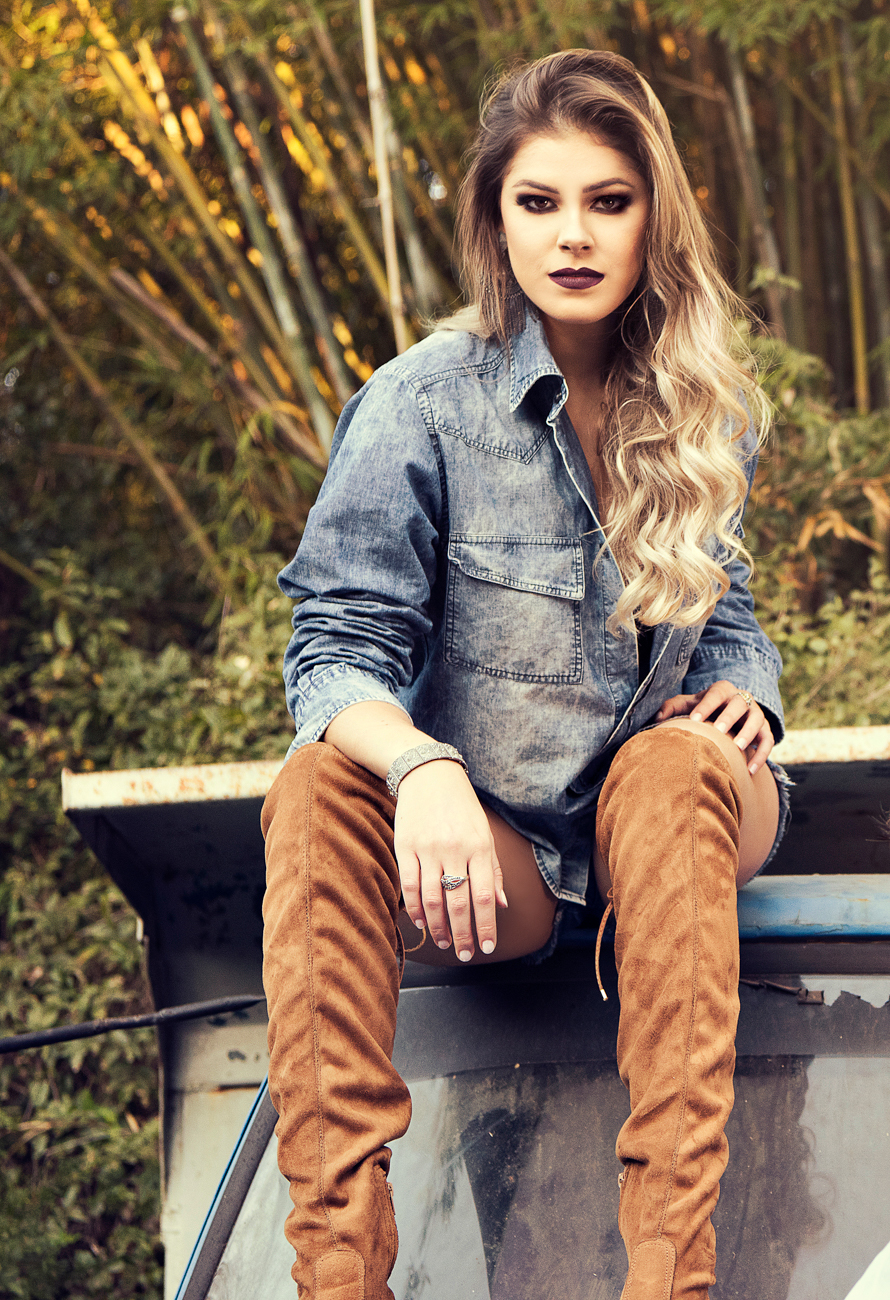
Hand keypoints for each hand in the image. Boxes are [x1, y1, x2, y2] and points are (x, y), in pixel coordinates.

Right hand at [393, 760, 507, 961]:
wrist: (429, 774)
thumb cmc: (462, 808)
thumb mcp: (485, 834)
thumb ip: (493, 870)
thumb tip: (501, 904)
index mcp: (479, 847)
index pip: (484, 895)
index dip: (485, 925)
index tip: (486, 947)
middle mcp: (455, 849)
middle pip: (458, 902)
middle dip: (463, 934)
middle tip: (464, 954)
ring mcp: (428, 848)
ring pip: (432, 898)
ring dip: (438, 926)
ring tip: (444, 942)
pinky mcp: (405, 846)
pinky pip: (410, 885)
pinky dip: (415, 908)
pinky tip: (421, 922)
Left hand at [655, 680, 774, 773]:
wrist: (730, 716)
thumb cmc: (704, 710)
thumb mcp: (689, 705)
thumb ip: (673, 707)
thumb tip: (657, 717)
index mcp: (722, 690)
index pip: (715, 694)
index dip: (706, 706)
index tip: (694, 719)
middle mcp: (742, 699)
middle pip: (740, 704)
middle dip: (729, 716)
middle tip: (719, 730)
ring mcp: (756, 714)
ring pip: (758, 720)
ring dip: (749, 733)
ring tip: (739, 747)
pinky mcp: (765, 731)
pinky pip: (768, 741)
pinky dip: (762, 755)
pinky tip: (750, 770)